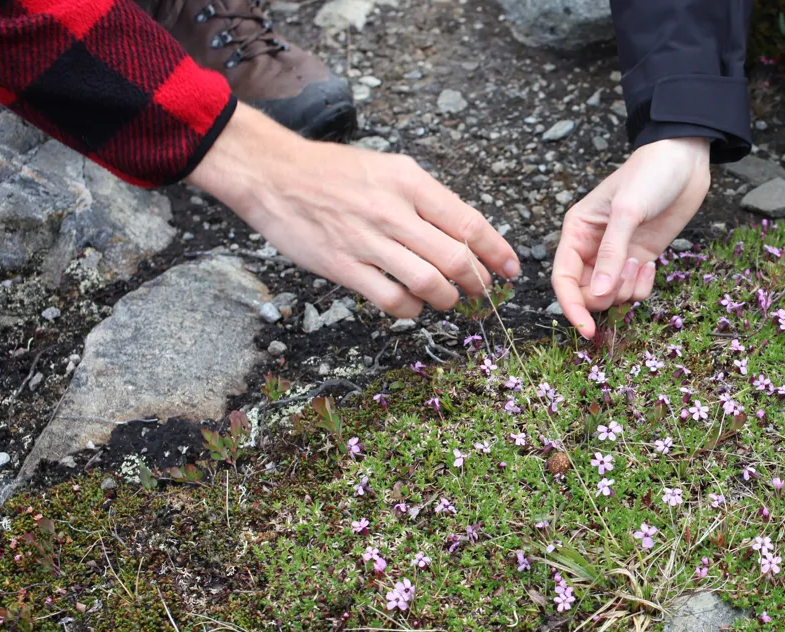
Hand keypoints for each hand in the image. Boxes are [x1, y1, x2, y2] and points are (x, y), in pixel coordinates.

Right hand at [187, 104, 519, 317]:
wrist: (272, 173)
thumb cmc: (332, 172)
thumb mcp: (389, 169)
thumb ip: (426, 199)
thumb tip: (464, 233)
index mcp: (410, 182)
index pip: (469, 223)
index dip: (498, 252)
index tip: (511, 269)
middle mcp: (393, 210)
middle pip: (456, 258)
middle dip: (477, 282)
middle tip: (480, 290)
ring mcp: (367, 241)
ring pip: (429, 283)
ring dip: (446, 299)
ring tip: (446, 299)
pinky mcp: (343, 266)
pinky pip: (392, 299)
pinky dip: (411, 309)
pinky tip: (411, 305)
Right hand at [552, 137, 710, 337]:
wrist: (685, 161)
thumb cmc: (650, 175)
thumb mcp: (628, 211)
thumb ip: (612, 254)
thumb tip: (599, 293)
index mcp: (577, 232)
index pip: (563, 279)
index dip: (571, 307)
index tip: (586, 330)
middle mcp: (592, 247)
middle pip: (587, 293)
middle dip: (607, 296)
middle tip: (629, 273)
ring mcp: (617, 256)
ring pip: (611, 296)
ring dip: (628, 289)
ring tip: (642, 261)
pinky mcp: (640, 259)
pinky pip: (634, 290)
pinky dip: (643, 286)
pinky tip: (652, 263)